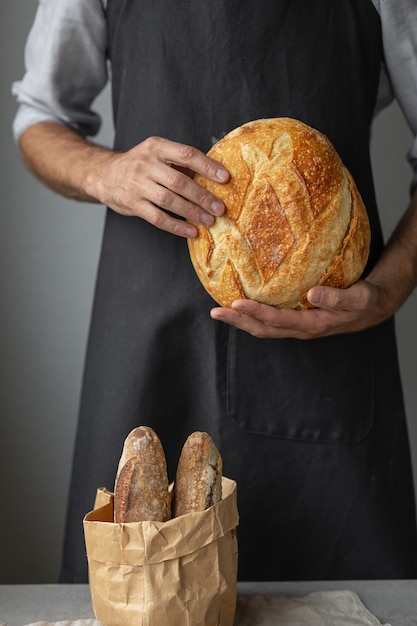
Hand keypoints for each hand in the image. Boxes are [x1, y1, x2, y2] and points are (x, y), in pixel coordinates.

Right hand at [94, 136, 229, 236]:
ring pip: (169, 201)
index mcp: (156, 147)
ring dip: (192, 212)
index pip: (186, 154)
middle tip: (220, 207)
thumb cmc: (140, 165)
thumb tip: (214, 176)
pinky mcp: (132, 203)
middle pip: (179, 181)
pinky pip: (157, 217)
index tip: (225, 178)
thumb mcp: (157, 154)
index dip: (207, 166)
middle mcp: (145, 164)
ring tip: (209, 220)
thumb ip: (180, 163)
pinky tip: (191, 231)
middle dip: (202, 196)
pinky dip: (176, 226)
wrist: (104, 175)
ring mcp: (137, 185)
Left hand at [210, 279, 391, 338]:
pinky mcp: (296, 321)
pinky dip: (252, 317)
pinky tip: (240, 308)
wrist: (371, 309)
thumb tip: (313, 293)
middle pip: (263, 329)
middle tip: (215, 312)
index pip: (278, 320)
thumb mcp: (358, 297)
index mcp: (313, 324)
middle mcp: (301, 329)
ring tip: (219, 312)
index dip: (257, 313)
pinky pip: (270, 323)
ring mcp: (297, 327)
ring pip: (264, 328)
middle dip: (238, 321)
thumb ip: (337, 297)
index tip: (237, 302)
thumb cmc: (365, 302)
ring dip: (241, 321)